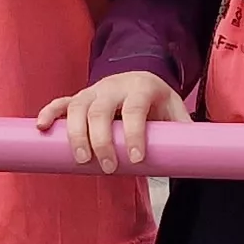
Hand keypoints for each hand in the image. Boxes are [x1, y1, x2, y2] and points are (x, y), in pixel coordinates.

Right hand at [34, 70, 189, 173]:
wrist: (141, 76)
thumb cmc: (159, 103)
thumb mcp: (175, 112)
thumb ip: (185, 134)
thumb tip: (202, 160)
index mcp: (141, 89)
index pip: (135, 110)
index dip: (134, 133)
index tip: (136, 158)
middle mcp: (114, 87)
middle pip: (101, 110)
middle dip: (102, 139)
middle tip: (108, 167)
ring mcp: (93, 91)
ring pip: (78, 107)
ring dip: (75, 133)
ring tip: (81, 159)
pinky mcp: (79, 97)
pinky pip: (60, 103)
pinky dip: (49, 113)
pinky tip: (42, 128)